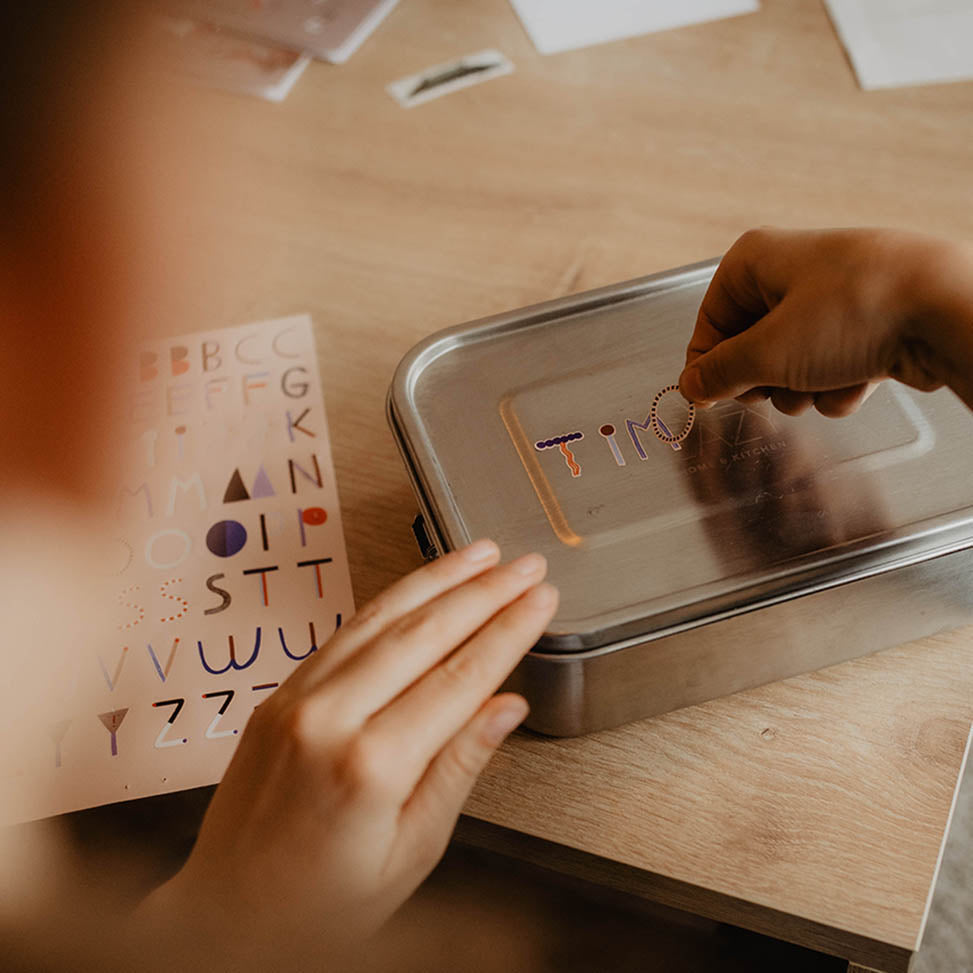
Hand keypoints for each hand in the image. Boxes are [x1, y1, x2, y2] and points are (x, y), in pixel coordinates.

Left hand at [139, 541, 556, 968]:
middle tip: (525, 567)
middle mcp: (329, 719)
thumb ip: (459, 767)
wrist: (228, 916)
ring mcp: (297, 700)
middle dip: (483, 591)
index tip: (540, 602)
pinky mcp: (280, 695)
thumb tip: (505, 708)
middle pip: (424, 633)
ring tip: (481, 555)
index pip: (460, 678)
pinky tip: (418, 586)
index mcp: (371, 766)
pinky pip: (344, 632)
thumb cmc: (319, 905)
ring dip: (437, 579)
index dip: (508, 632)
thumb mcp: (411, 851)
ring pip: (381, 617)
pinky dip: (389, 601)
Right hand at [678, 227, 972, 415]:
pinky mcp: (863, 325)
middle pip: (749, 349)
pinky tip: (859, 378)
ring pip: (790, 366)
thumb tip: (692, 387)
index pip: (708, 325)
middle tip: (780, 382)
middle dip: (765, 380)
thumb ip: (720, 375)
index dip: (710, 367)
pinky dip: (838, 385)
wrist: (945, 310)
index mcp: (754, 261)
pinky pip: (829, 369)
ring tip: (825, 380)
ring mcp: (830, 300)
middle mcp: (789, 274)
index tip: (714, 397)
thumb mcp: (767, 353)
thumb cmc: (855, 311)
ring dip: (803, 389)